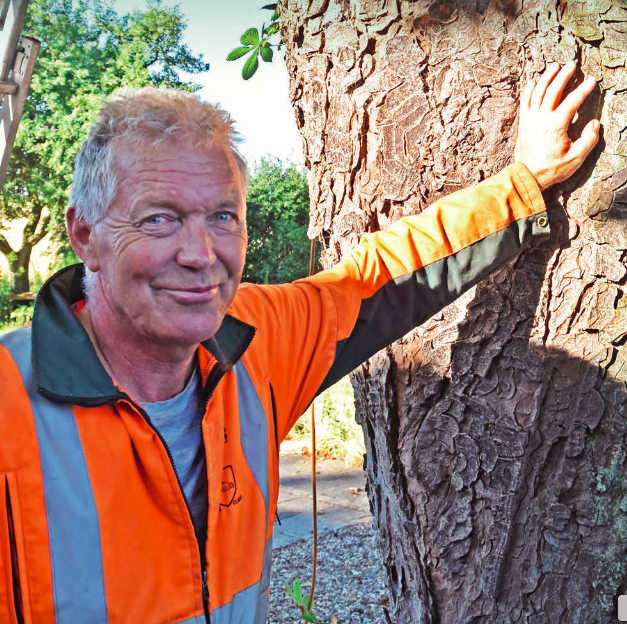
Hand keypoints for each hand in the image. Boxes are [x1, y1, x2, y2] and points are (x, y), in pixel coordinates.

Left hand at [514, 61, 599, 190]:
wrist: (528, 176)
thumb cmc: (552, 168)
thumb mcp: (576, 157)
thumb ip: (589, 139)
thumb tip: (595, 122)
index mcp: (556, 125)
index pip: (572, 101)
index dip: (584, 89)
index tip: (592, 80)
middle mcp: (541, 118)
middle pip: (553, 90)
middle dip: (564, 75)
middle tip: (572, 65)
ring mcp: (530, 120)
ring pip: (537, 92)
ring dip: (546, 77)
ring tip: (554, 66)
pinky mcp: (523, 123)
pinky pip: (524, 102)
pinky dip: (529, 90)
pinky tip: (533, 81)